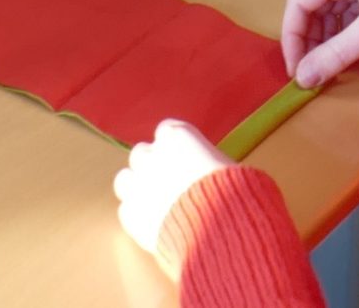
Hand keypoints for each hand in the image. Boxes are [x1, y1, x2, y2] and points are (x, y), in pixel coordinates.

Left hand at [114, 120, 235, 259]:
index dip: (174, 148)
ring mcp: (137, 183)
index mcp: (177, 136)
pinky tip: (154, 227)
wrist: (218, 226)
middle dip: (153, 167)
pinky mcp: (130, 214)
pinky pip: (127, 210)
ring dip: (137, 189)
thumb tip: (211, 174)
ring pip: (125, 180)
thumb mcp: (228, 168)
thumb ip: (209, 164)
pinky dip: (138, 217)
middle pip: (142, 154)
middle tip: (170, 187)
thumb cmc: (233, 193)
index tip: (183, 161)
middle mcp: (152, 154)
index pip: (166, 130)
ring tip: (157, 207)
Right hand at [281, 0, 358, 87]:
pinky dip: (344, 36)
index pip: (299, 3)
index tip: (296, 70)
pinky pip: (349, 15)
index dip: (292, 38)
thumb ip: (334, 56)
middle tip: (313, 75)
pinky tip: (349, 58)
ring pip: (331, 13)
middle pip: (313, 8)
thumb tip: (303, 79)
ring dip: (327, 42)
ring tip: (331, 69)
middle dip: (310, 42)